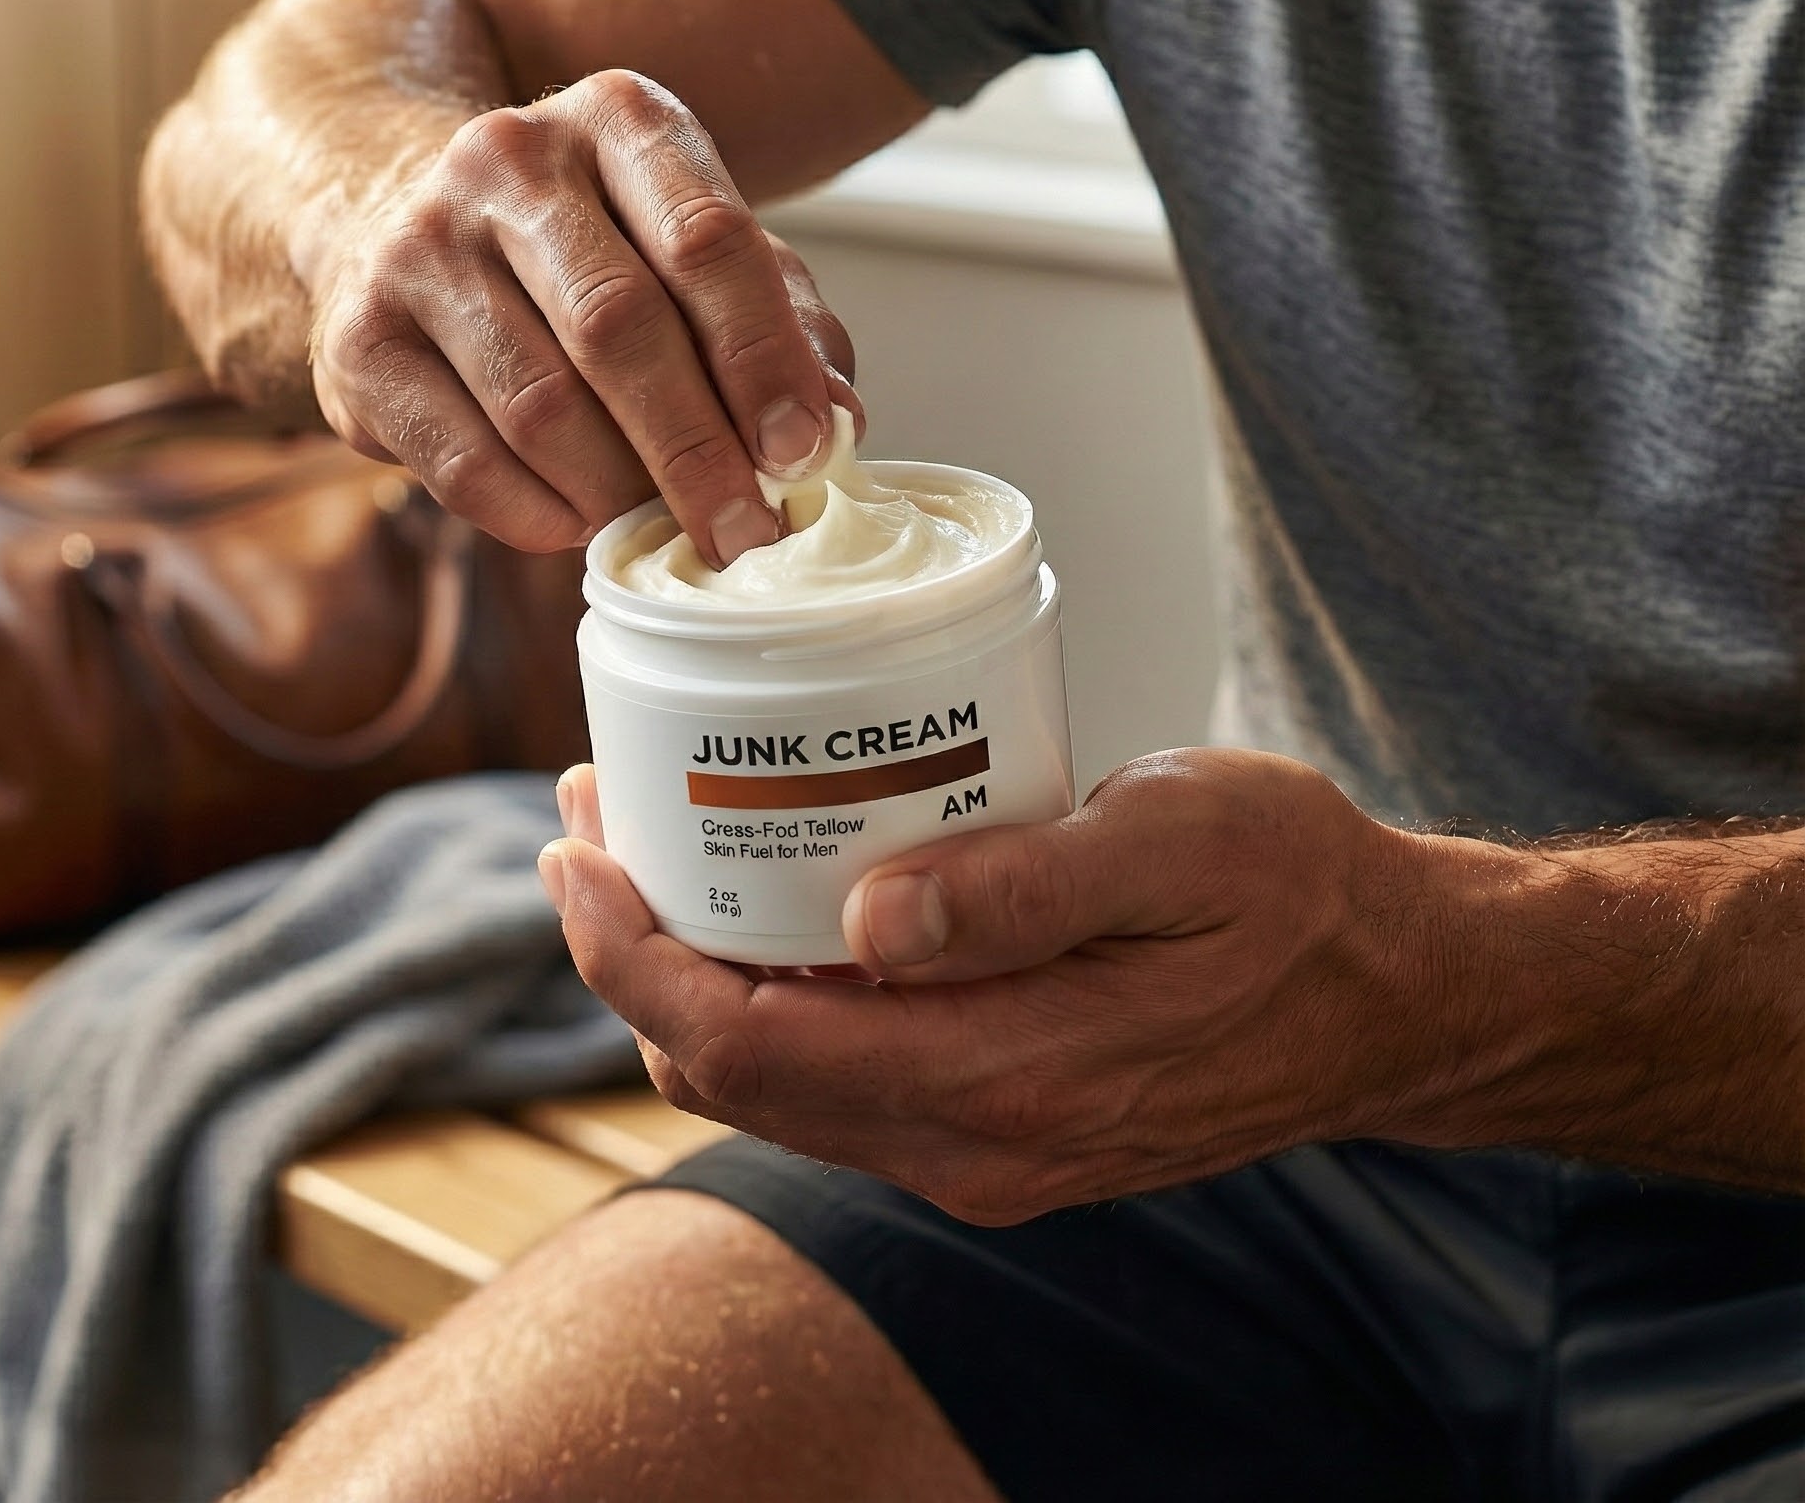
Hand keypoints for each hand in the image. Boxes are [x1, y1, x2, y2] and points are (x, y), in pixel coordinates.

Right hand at [305, 69, 860, 563]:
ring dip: (616, 492)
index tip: (801, 453)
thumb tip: (836, 426)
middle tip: (745, 532)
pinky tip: (573, 528)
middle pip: (620, 327)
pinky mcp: (357, 337)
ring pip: (539, 403)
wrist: (390, 210)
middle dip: (696, 449)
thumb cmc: (587, 246)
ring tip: (662, 533)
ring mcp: (420, 244)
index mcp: (619, 119)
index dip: (763, 360)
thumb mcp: (695, 246)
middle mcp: (509, 160)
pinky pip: (459, 457)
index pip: (708, 241)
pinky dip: (531, 513)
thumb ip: (783, 322)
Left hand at [542, 750, 1429, 1221]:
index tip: (578, 850)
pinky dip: (764, 1000)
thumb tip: (871, 918)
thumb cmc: (1296, 895)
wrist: (1392, 995)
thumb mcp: (1178, 846)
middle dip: (633, 956)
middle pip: (732, 1074)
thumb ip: (1025, 886)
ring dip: (690, 977)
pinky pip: (833, 1080)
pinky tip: (762, 906)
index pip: (750, 1046)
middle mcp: (976, 1144)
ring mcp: (983, 1149)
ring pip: (773, 1085)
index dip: (633, 958)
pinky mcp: (997, 1124)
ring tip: (652, 848)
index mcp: (1010, 1077)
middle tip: (595, 820)